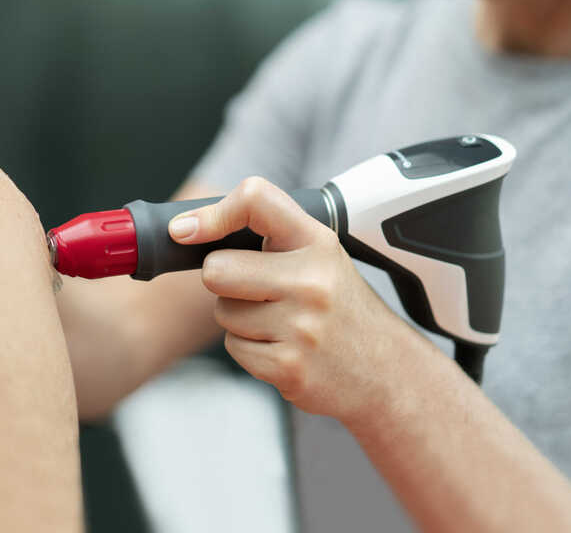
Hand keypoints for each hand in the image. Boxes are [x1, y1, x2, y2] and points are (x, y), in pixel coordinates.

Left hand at [168, 177, 417, 425]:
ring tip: (280, 323)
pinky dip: (249, 350)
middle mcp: (312, 279)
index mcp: (316, 241)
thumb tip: (186, 229)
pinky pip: (233, 348)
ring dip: (239, 320)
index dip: (212, 213)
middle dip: (223, 282)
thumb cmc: (337, 306)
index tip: (186, 229)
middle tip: (256, 291)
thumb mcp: (318, 256)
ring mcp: (302, 326)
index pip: (255, 200)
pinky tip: (282, 348)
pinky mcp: (289, 366)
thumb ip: (268, 236)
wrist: (384, 370)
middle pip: (216, 269)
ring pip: (222, 312)